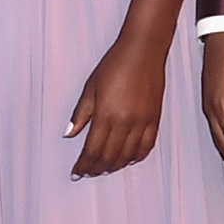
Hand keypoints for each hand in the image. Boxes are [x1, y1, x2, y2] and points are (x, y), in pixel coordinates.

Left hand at [66, 31, 165, 177]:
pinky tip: (127, 159)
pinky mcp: (155, 119)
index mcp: (106, 114)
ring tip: (104, 168)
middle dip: (96, 168)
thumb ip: (80, 114)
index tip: (77, 171)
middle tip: (88, 172)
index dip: (84, 164)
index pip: (92, 150)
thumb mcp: (90, 87)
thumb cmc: (115, 64)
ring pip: (128, 155)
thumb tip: (69, 134)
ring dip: (115, 165)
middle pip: (109, 156)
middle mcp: (126, 122)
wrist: (143, 51)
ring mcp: (143, 122)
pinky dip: (136, 157)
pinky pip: (146, 146)